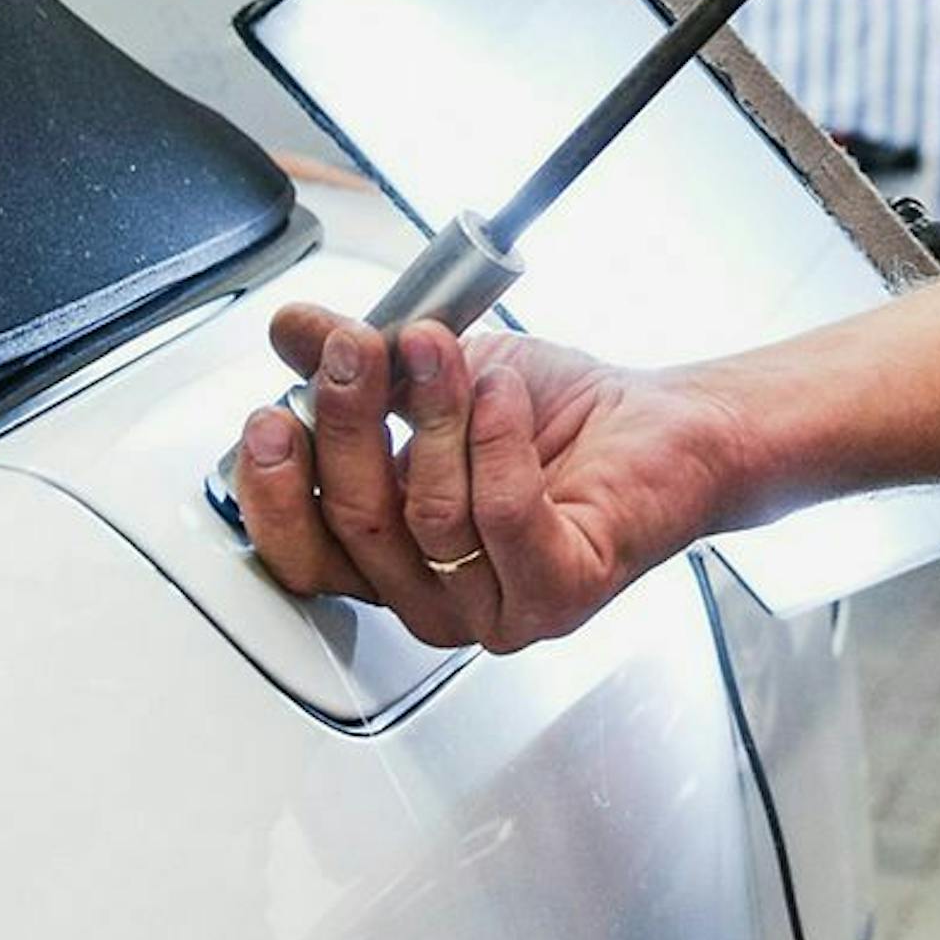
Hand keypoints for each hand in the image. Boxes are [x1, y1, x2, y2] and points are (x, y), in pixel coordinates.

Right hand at [228, 303, 748, 653]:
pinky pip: (505, 516)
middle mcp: (438, 598)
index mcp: (393, 562)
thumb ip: (357, 363)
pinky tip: (502, 393)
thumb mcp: (432, 376)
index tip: (271, 415)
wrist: (668, 423)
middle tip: (358, 347)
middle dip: (349, 423)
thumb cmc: (557, 416)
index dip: (276, 492)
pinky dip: (497, 440)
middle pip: (359, 525)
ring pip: (431, 515)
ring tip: (443, 350)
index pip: (304, 557)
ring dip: (434, 414)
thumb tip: (294, 329)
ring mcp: (500, 609)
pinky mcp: (562, 591)